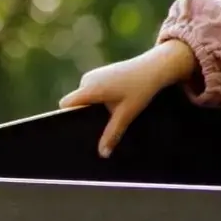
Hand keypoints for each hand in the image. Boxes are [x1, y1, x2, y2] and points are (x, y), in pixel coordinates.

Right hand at [58, 38, 197, 155]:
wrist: (155, 67)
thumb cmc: (140, 89)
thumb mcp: (127, 114)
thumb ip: (112, 134)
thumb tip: (103, 154)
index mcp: (90, 88)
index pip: (66, 104)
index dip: (67, 116)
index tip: (74, 129)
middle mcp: (88, 79)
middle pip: (76, 102)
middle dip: (84, 113)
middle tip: (96, 127)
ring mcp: (95, 74)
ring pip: (86, 96)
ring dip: (94, 105)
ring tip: (110, 113)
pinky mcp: (102, 73)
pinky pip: (93, 89)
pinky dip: (99, 97)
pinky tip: (114, 103)